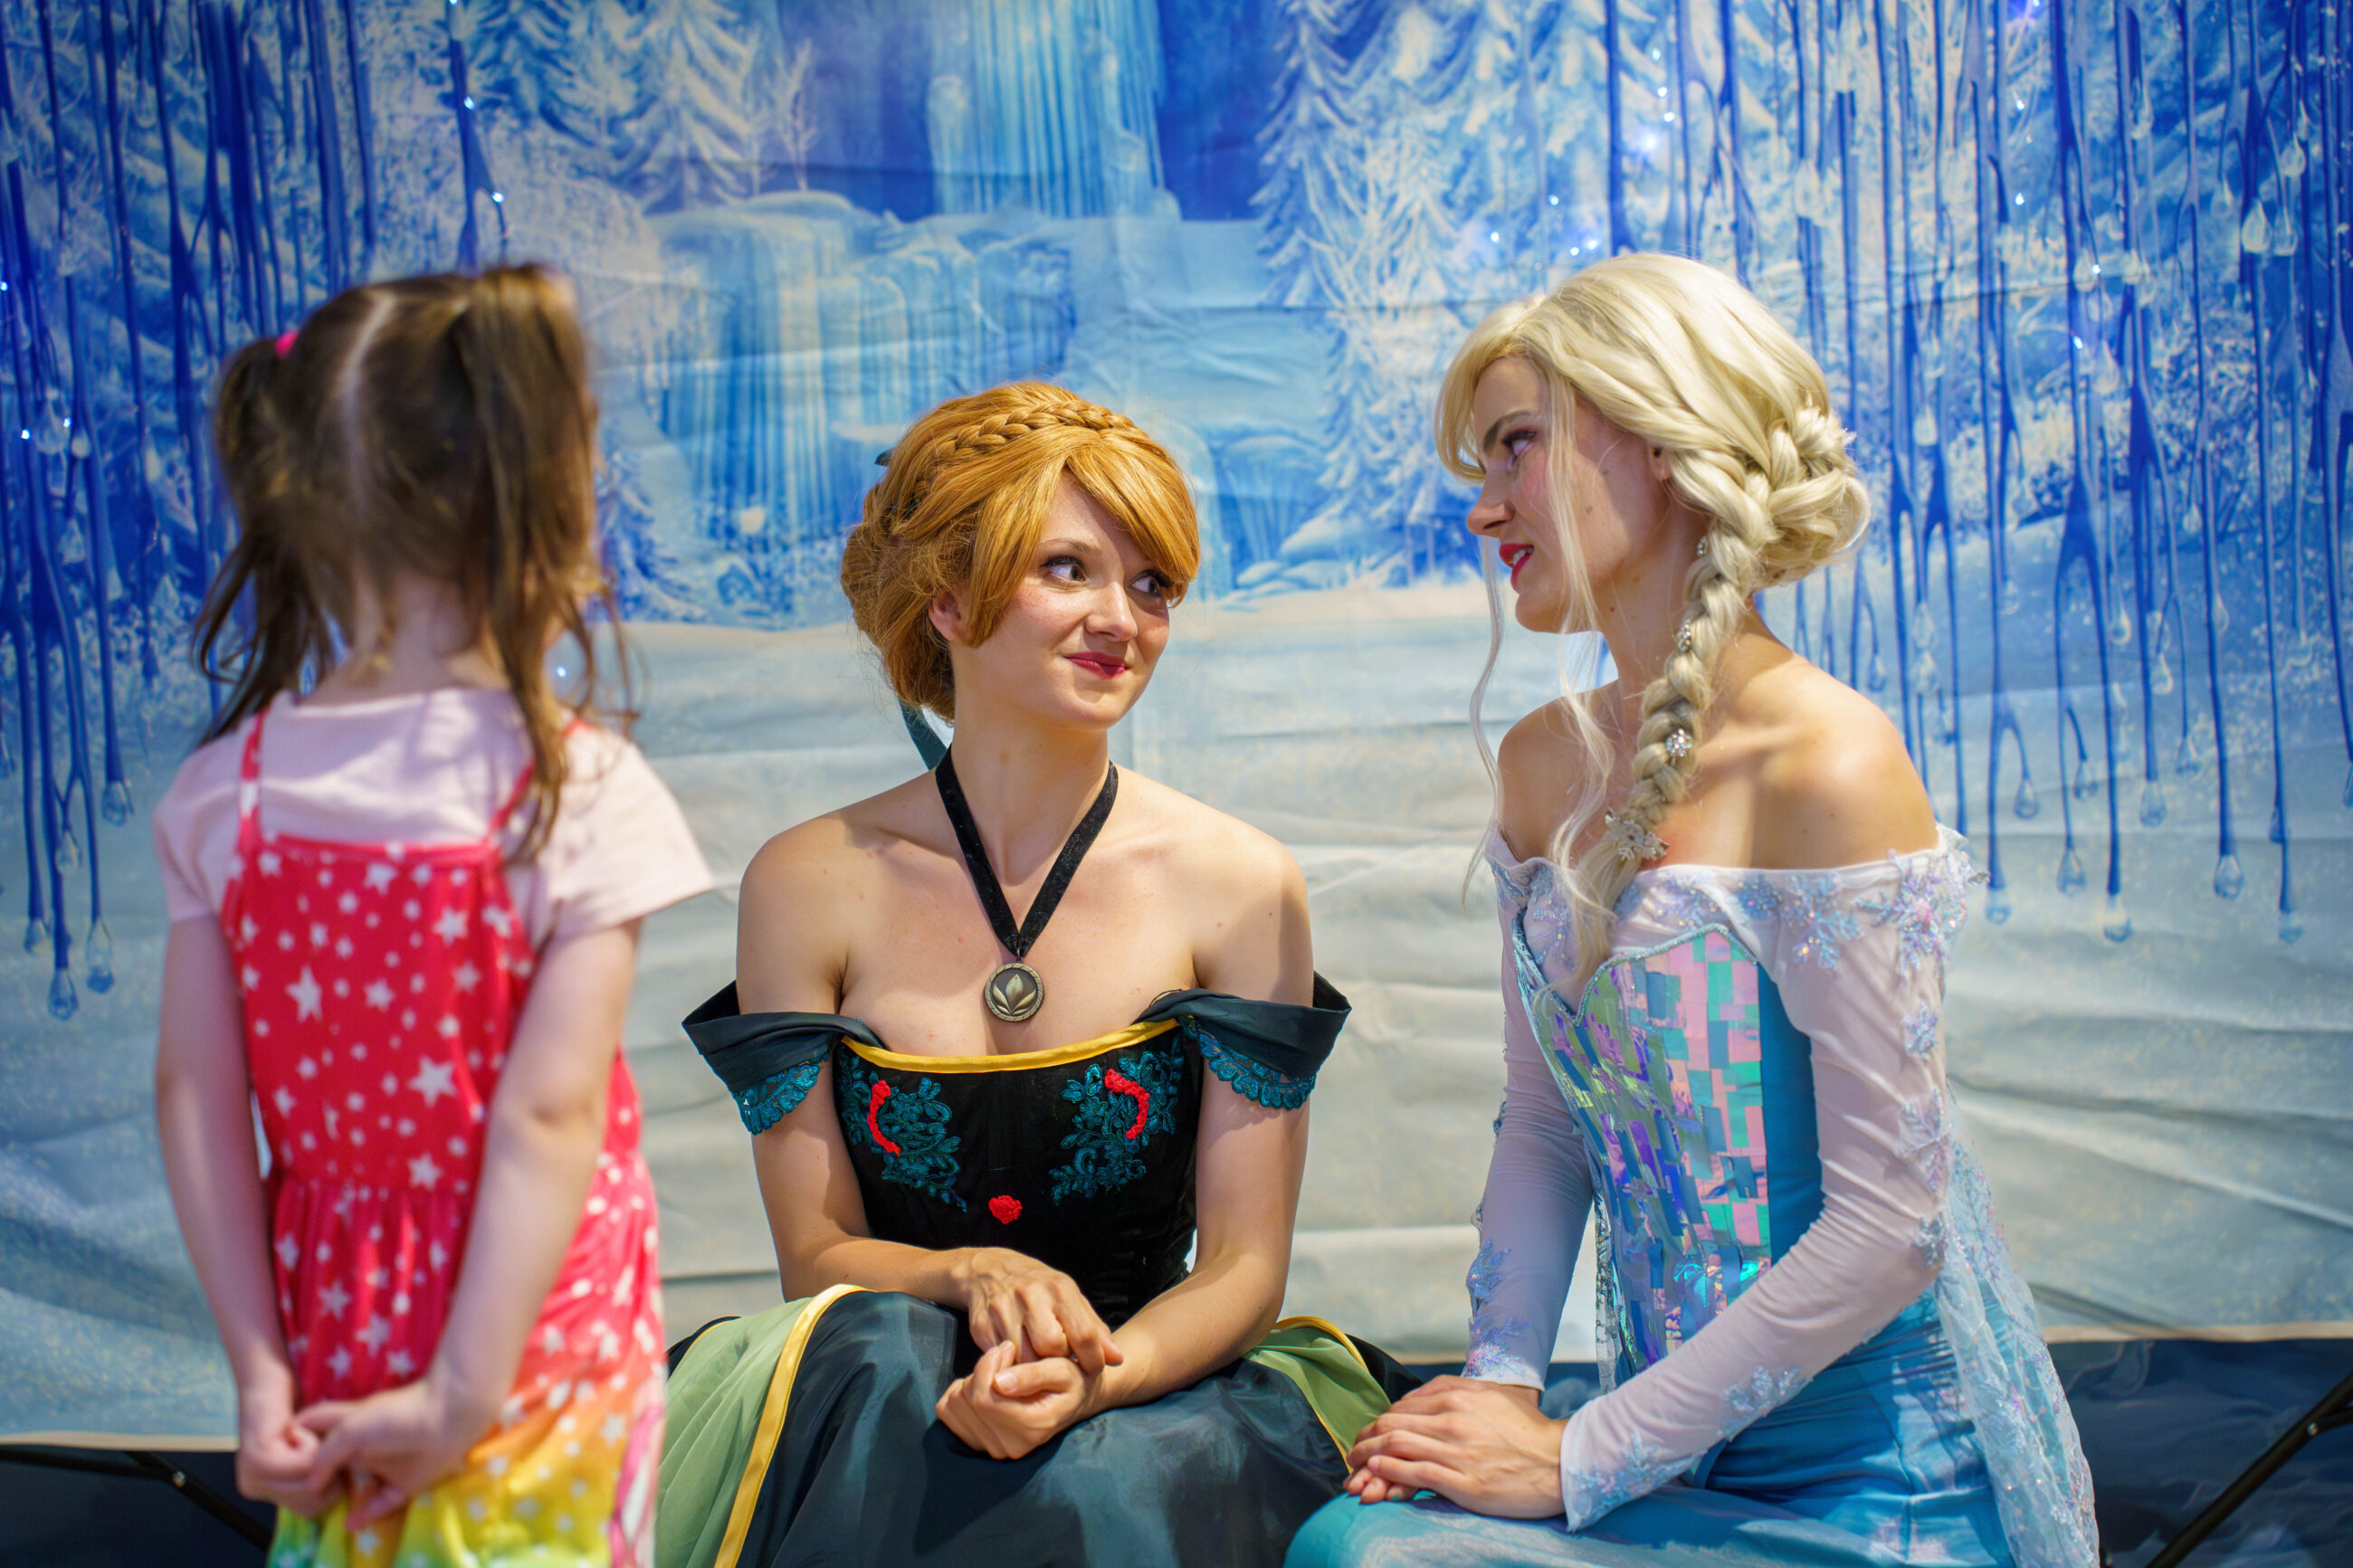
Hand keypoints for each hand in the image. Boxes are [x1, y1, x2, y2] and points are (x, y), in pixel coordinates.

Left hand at [235, 1367, 336, 1516]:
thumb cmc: (297, 1412)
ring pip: (310, 1485)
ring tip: (306, 1435)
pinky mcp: (257, 1461)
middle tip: (315, 1442)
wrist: (266, 1380)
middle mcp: (252, 1489)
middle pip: (312, 1503)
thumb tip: (338, 1496)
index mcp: (264, 1491)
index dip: (329, 1482)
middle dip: (328, 1471)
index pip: (311, 1509)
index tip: (321, 1453)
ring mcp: (250, 1476)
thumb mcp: (310, 1453)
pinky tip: (295, 1429)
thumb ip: (315, 1476)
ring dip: (319, 1455)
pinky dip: (311, 1443)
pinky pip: (304, 1464)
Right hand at [297, 1374, 494, 1524]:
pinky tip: (352, 1524)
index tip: (273, 1454)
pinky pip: (383, 1503)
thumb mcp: (351, 1428)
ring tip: (316, 1512)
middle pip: (333, 1462)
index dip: (295, 1437)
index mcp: (348, 1424)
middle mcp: (364, 1445)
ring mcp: (385, 1464)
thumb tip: (311, 1482)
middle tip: (291, 1495)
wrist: (447, 1417)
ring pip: (357, 1485)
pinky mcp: (406, 1483)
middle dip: (315, 1475)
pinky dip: (368, 1514)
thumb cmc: (396, 1415)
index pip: (314, 1427)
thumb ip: (326, 1454)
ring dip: (341, 1497)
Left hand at [934, 1340, 1102, 1460]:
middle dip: (982, 1369)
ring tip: (998, 1373)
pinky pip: (947, 1412)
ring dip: (972, 1380)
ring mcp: (993, 1449)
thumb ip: (1033, 1374)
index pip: (985, 1397)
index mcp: (1030, 1429)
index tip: (1007, 1348)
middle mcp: (1010, 1447)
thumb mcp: (1062, 1370)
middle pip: (968, 1400)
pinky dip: (959, 1392)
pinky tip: (983, 1386)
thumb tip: (998, 1382)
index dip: (989, 1365)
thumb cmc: (1070, 1380)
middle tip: (1006, 1357)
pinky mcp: (979, 1443)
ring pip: (955, 1404)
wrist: (1073, 1400)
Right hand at [958, 1248, 1124, 1375]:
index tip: (1094, 1369)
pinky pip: (1002, 1359)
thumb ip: (1094, 1328)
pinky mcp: (981, 1325)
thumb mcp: (1069, 1298)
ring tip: (1039, 1361)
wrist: (988, 1270)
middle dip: (1059, 1361)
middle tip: (1060, 1362)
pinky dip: (1012, 1365)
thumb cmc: (1039, 1288)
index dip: (1093, 1358)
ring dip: (1035, 1368)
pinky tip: (1017, 1358)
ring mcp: (1003, 1310)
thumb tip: (1117, 1358)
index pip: (1082, 1332)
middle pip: (1052, 1347)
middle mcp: (1030, 1296)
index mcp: (1058, 1288)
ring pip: (1026, 1358)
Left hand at [1343, 1377, 1562, 1516]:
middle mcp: (1452, 1420)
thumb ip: (1456, 1390)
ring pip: (1396, 1447)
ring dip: (1367, 1457)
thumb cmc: (1529, 1430)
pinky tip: (1376, 1474)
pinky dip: (1388, 1472)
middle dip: (1364, 1439)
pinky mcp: (1463, 1482)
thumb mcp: (1493, 1395)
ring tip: (1355, 1468)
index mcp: (1458, 1397)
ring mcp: (1456, 1451)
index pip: (1402, 1406)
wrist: (1560, 1461)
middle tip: (1352, 1453)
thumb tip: (1423, 1395)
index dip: (1379, 1421)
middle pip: (1392, 1424)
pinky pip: (1415, 1472)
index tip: (1369, 1433)